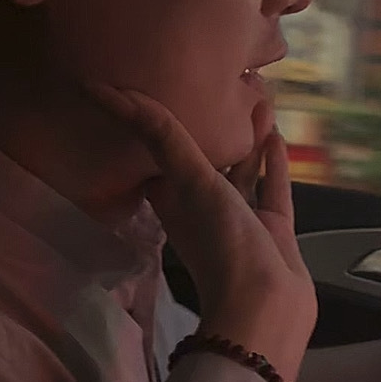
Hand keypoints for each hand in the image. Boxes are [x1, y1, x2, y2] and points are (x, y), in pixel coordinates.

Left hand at [84, 85, 315, 381]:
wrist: (264, 305)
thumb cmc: (220, 244)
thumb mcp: (186, 179)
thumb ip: (158, 134)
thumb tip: (104, 88)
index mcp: (173, 196)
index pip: (158, 147)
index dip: (158, 113)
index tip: (159, 76)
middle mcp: (202, 204)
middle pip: (204, 152)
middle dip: (212, 118)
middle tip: (225, 76)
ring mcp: (239, 217)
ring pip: (241, 165)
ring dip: (247, 134)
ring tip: (258, 95)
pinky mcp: (272, 227)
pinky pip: (270, 185)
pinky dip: (273, 161)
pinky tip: (276, 135)